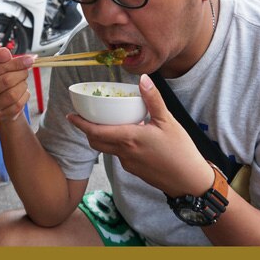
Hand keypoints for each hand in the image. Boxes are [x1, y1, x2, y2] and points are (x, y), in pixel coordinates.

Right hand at [0, 48, 34, 121]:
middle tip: (24, 71)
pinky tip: (20, 92)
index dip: (15, 63)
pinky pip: (18, 104)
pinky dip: (24, 95)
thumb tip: (4, 52)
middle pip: (6, 81)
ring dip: (23, 85)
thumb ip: (0, 58)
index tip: (29, 60)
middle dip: (21, 74)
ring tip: (21, 82)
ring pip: (13, 94)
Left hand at [67, 75, 215, 196]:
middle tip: (86, 119)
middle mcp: (123, 152)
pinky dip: (117, 145)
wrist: (188, 180)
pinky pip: (119, 156)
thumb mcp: (168, 121)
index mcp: (129, 138)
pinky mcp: (133, 170)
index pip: (96, 131)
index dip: (80, 124)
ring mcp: (127, 163)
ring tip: (106, 125)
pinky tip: (129, 138)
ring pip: (106, 149)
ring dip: (101, 138)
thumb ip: (153, 100)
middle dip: (87, 131)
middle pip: (95, 141)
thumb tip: (143, 79)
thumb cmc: (181, 150)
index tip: (70, 116)